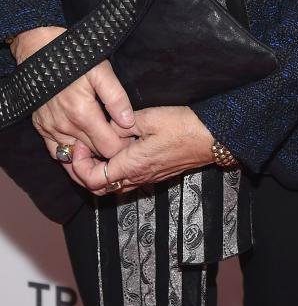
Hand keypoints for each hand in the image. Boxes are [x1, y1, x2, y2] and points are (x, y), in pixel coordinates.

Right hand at [13, 26, 135, 167]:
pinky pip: (56, 153)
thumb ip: (116, 98)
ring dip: (90, 155)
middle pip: (94, 154)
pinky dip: (70, 155)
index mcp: (83, 114)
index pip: (109, 148)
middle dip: (110, 152)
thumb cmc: (75, 58)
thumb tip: (129, 122)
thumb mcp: (101, 72)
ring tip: (104, 146)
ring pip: (75, 157)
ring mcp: (51, 129)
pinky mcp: (42, 128)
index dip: (124, 147)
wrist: (40, 50)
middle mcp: (65, 127)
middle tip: (122, 143)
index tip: (132, 140)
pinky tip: (82, 149)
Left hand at [71, 106, 216, 195]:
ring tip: (94, 150)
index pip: (92, 179)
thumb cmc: (184, 126)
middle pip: (98, 188)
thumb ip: (123, 123)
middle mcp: (137, 177)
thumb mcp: (150, 117)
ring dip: (97, 172)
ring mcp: (147, 179)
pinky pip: (126, 181)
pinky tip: (116, 152)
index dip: (78, 165)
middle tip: (79, 150)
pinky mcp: (154, 175)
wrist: (212, 138)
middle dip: (82, 172)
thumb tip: (105, 125)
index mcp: (132, 165)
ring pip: (112, 186)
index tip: (78, 145)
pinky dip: (113, 171)